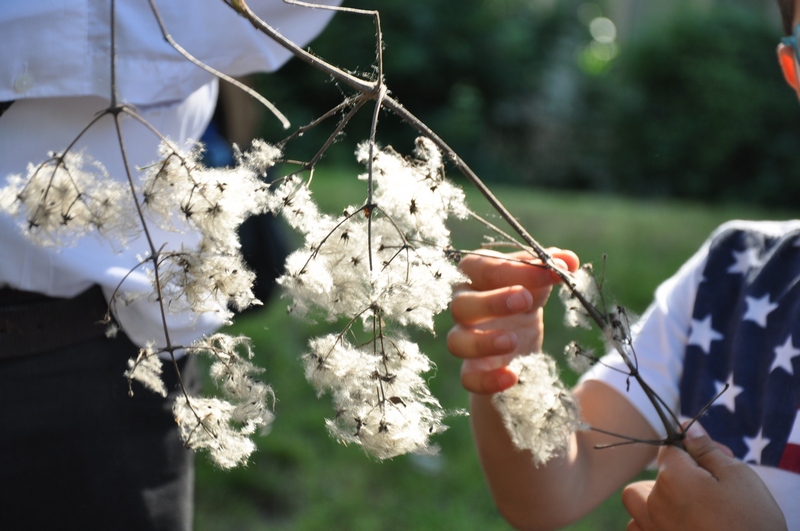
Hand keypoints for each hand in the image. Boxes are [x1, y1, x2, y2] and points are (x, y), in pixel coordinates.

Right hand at [447, 248, 578, 393]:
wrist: (517, 344)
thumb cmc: (522, 302)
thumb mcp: (538, 283)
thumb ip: (550, 268)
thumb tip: (570, 260)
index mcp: (475, 278)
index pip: (482, 266)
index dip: (514, 268)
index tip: (552, 272)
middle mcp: (463, 307)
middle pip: (461, 304)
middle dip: (492, 302)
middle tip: (526, 300)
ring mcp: (465, 340)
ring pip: (456, 341)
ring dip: (482, 342)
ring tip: (514, 341)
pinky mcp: (472, 370)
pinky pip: (468, 378)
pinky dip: (487, 380)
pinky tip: (513, 377)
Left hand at [622, 422, 786, 530]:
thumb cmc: (751, 521)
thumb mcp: (738, 476)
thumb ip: (706, 449)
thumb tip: (687, 426)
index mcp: (673, 478)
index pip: (669, 449)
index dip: (692, 452)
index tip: (713, 464)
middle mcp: (655, 502)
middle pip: (653, 476)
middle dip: (673, 477)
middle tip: (705, 490)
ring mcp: (651, 527)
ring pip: (637, 502)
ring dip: (654, 500)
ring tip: (687, 509)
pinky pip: (637, 527)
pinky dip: (649, 524)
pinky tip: (676, 525)